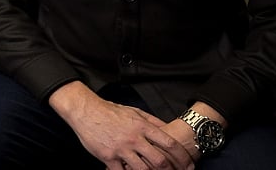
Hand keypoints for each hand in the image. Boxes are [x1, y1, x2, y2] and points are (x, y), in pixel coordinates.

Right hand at [48, 81, 193, 169]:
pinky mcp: (108, 157)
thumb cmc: (110, 111)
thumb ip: (153, 121)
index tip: (189, 165)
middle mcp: (134, 138)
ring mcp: (121, 149)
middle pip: (159, 160)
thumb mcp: (135, 112)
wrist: (86, 111)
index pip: (169, 143)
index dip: (182, 156)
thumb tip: (168, 129)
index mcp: (142, 126)